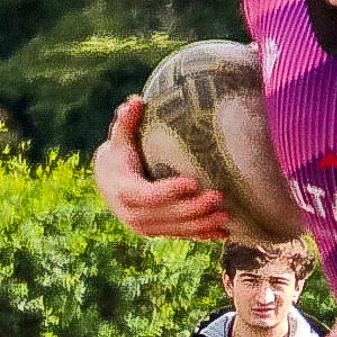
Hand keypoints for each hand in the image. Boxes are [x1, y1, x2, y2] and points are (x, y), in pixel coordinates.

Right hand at [92, 97, 229, 240]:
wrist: (108, 183)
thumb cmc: (119, 155)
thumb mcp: (120, 138)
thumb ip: (127, 121)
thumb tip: (136, 100)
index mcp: (124, 191)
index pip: (149, 195)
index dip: (172, 190)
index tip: (195, 180)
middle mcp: (132, 214)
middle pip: (168, 214)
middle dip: (195, 208)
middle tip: (220, 196)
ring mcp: (146, 227)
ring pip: (177, 228)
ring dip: (203, 223)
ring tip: (228, 215)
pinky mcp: (157, 232)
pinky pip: (182, 235)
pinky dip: (202, 235)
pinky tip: (223, 233)